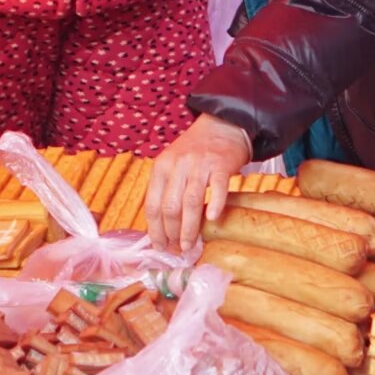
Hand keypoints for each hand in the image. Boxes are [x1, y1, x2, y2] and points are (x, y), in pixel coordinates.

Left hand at [146, 114, 252, 252]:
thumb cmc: (196, 151)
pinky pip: (216, 187)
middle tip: (177, 249)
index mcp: (161, 167)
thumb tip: (162, 228)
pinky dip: (214, 204)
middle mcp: (177, 165)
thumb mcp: (173, 164)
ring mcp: (199, 164)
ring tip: (189, 245)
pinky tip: (213, 219)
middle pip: (169, 206)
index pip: (152, 204)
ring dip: (189, 228)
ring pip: (190, 202)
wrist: (222, 125)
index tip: (159, 246)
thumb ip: (166, 190)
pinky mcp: (220, 164)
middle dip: (171, 233)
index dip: (155, 230)